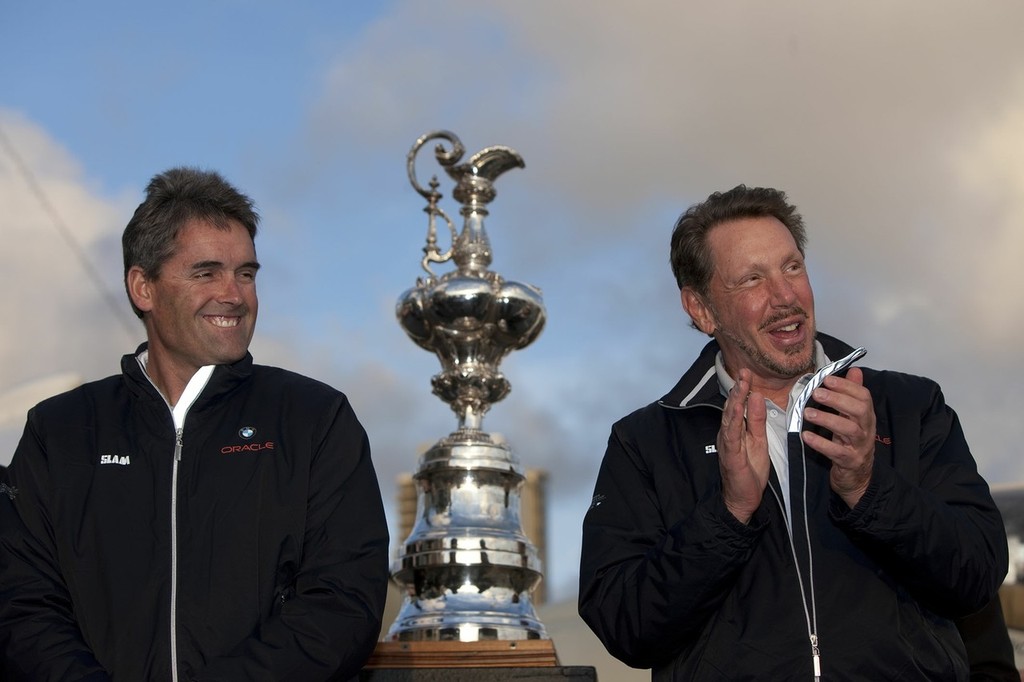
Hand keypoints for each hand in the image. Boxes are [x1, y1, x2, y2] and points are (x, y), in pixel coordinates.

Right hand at [718, 368, 770, 523]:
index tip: (748, 373)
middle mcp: (728, 434)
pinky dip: (734, 421)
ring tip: (741, 384)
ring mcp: (727, 444)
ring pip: (730, 418)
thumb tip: (757, 396)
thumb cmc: (749, 471)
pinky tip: (737, 409)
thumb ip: (757, 420)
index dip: (742, 389)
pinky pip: (731, 435)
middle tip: (744, 371)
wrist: (743, 498)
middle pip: (731, 407)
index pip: (738, 405)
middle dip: (738, 389)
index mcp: (735, 430)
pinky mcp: (730, 455)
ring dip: (735, 400)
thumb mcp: (759, 441)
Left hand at [801, 367, 875, 507]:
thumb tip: (855, 371)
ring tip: (808, 413)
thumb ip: (852, 394)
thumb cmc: (850, 442)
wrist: (857, 477)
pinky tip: (806, 436)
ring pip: (849, 429)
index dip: (847, 386)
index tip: (827, 379)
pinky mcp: (850, 461)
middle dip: (838, 399)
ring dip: (828, 419)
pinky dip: (821, 444)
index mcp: (866, 416)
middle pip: (859, 410)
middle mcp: (866, 429)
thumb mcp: (852, 418)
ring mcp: (860, 446)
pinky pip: (837, 452)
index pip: (864, 396)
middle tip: (816, 393)